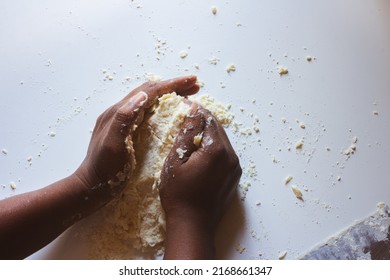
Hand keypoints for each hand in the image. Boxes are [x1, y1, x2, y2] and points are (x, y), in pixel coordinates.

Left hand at [74, 76, 198, 205]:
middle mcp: (120, 112)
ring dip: (169, 94)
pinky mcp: (126, 130)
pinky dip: (162, 106)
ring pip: (149, 100)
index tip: (192, 81)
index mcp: (118, 113)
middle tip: (195, 86)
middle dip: (173, 86)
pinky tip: (171, 112)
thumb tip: (143, 95)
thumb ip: (124, 119)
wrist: (90, 185)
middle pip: (150, 92)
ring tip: (188, 95)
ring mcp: (123, 120)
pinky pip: (147, 111)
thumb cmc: (103, 169)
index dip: (171, 85)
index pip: (149, 91)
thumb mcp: (112, 144)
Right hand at [159, 105, 241, 258]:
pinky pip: (226, 154)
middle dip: (203, 121)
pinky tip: (201, 155)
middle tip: (186, 120)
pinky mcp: (235, 176)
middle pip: (218, 128)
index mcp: (216, 149)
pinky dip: (214, 149)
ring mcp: (235, 167)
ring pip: (223, 141)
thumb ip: (186, 133)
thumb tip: (193, 111)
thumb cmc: (178, 194)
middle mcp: (231, 156)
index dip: (196, 111)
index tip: (185, 106)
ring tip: (191, 137)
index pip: (208, 119)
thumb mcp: (176, 161)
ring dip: (209, 135)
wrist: (193, 225)